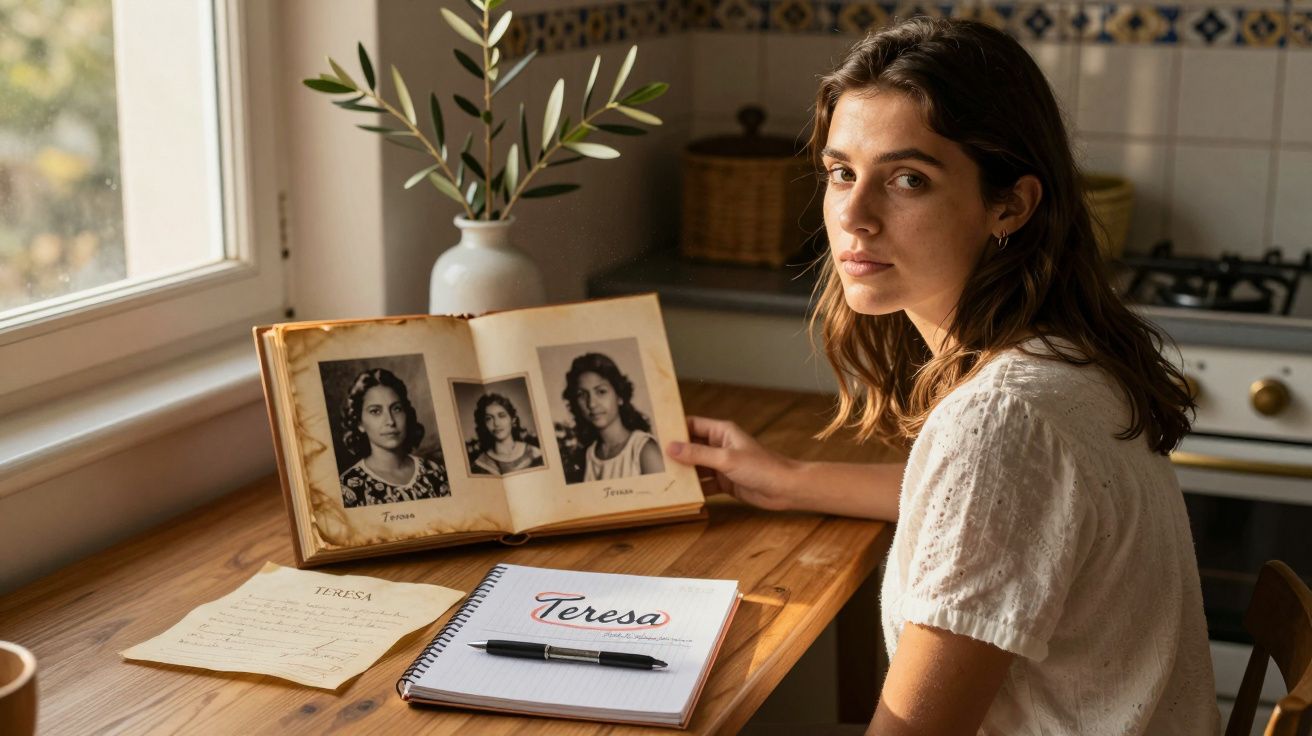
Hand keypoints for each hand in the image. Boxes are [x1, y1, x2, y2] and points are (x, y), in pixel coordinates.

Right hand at [666, 416, 797, 510]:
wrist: (785, 489)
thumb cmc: (762, 467)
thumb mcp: (726, 459)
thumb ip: (698, 454)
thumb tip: (671, 447)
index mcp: (722, 432)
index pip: (692, 425)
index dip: (674, 428)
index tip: (654, 433)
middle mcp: (720, 446)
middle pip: (691, 446)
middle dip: (674, 453)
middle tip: (650, 459)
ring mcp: (722, 465)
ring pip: (696, 466)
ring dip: (682, 472)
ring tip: (660, 477)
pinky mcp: (724, 482)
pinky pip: (704, 483)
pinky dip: (694, 488)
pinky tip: (680, 493)